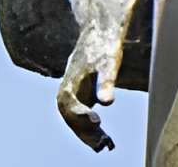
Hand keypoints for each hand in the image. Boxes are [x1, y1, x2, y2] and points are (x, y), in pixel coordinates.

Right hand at [57, 21, 119, 152]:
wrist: (103, 31)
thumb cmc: (105, 44)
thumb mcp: (109, 61)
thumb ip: (106, 81)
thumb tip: (107, 102)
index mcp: (69, 81)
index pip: (68, 102)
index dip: (80, 114)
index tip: (97, 120)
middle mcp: (69, 91)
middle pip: (70, 116)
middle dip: (83, 131)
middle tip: (101, 144)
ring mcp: (76, 95)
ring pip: (76, 121)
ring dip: (87, 134)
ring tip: (104, 146)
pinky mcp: (84, 98)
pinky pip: (84, 119)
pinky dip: (92, 130)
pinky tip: (105, 141)